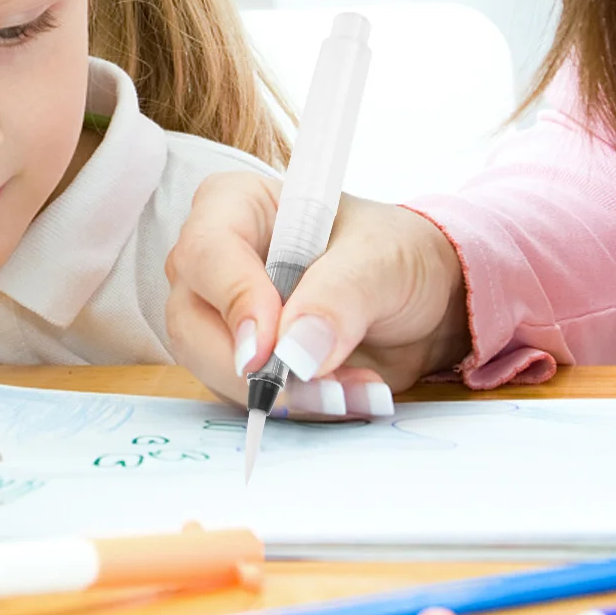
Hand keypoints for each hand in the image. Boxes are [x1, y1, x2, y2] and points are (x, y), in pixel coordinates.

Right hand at [163, 170, 472, 407]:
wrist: (425, 301)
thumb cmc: (395, 253)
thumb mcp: (382, 261)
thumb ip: (338, 298)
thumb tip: (293, 354)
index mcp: (235, 206)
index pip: (206, 250)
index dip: (234, 299)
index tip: (273, 349)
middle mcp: (214, 260)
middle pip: (190, 318)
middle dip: (253, 368)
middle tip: (323, 390)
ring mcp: (219, 313)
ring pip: (207, 366)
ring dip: (280, 395)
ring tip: (353, 392)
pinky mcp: (237, 360)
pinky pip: (238, 395)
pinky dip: (292, 409)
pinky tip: (343, 398)